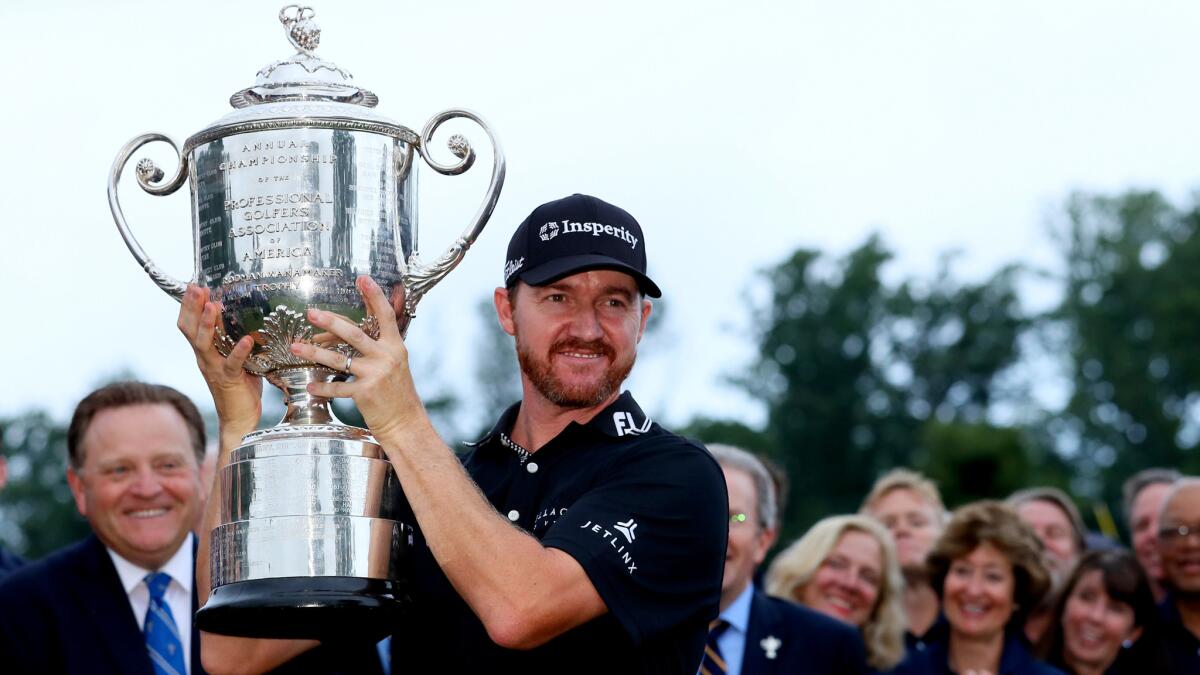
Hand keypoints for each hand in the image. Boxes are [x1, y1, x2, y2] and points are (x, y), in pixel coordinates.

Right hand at [177, 285, 262, 435]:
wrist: (239, 418)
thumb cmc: (240, 387)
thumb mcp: (236, 358)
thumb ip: (235, 341)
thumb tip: (246, 320)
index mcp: (204, 352)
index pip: (189, 325)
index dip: (189, 306)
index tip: (194, 286)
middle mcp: (204, 358)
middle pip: (189, 330)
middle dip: (192, 307)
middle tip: (197, 287)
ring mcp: (214, 369)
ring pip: (203, 344)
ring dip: (207, 324)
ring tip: (213, 306)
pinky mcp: (229, 380)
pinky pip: (232, 363)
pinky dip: (239, 350)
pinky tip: (246, 339)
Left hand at [292, 276, 424, 445]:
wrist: (406, 422)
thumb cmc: (397, 393)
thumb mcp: (394, 364)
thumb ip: (377, 347)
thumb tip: (346, 333)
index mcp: (395, 346)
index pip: (385, 315)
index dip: (374, 295)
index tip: (362, 278)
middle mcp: (386, 357)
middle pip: (354, 334)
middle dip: (330, 321)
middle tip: (311, 312)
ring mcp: (376, 375)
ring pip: (339, 359)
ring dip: (314, 353)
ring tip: (296, 347)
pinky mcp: (365, 393)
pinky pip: (337, 388)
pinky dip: (322, 387)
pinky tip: (310, 384)